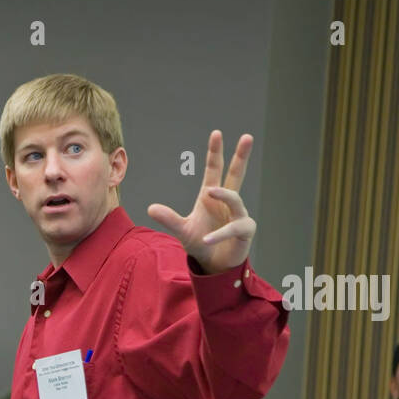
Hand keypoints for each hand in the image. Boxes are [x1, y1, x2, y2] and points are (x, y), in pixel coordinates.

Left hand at [147, 131, 256, 273]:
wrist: (214, 265)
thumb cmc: (201, 243)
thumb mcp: (182, 231)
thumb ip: (169, 219)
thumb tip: (151, 208)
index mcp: (211, 197)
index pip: (215, 170)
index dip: (215, 153)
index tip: (216, 134)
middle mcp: (227, 202)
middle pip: (236, 174)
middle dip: (241, 156)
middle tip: (247, 137)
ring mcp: (238, 215)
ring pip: (235, 199)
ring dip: (223, 195)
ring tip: (210, 193)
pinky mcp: (245, 230)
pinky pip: (235, 227)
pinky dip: (220, 233)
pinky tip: (207, 239)